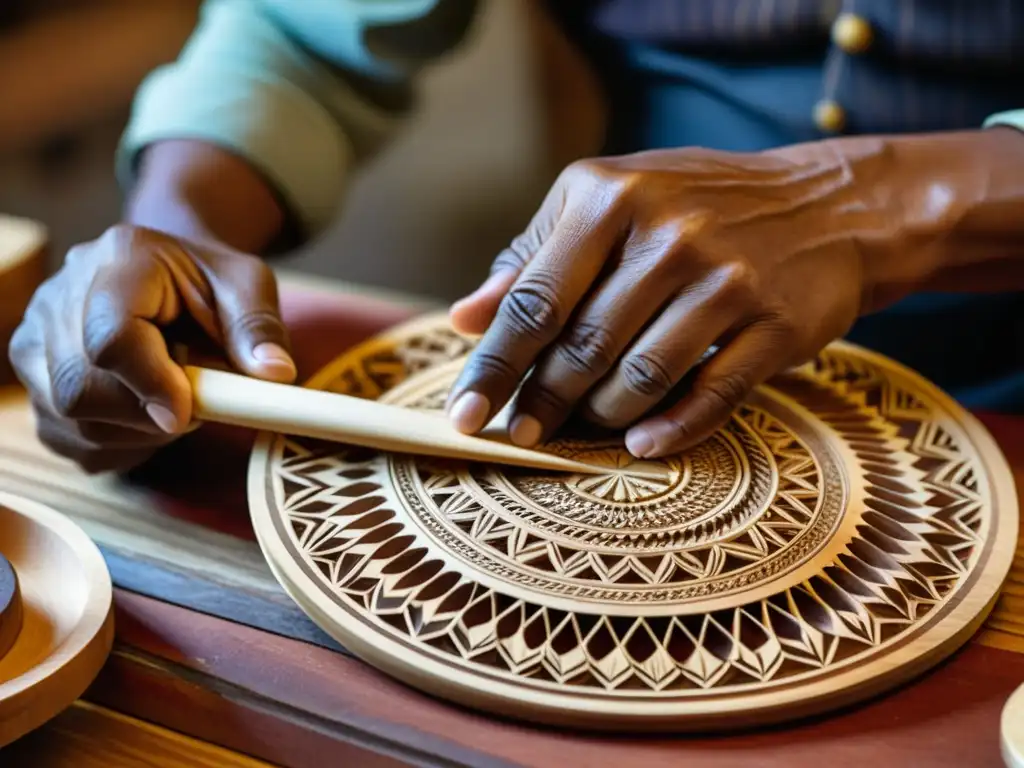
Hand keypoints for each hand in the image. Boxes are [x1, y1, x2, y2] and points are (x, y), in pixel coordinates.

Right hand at [8, 224, 295, 473]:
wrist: (166, 276)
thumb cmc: (208, 282)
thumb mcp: (247, 286)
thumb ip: (259, 327)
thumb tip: (275, 373)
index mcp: (120, 261)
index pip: (111, 337)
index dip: (150, 385)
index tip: (187, 414)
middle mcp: (59, 296)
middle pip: (79, 388)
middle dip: (145, 416)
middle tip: (193, 406)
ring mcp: (36, 339)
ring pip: (69, 421)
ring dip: (133, 433)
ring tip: (171, 402)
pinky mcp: (33, 379)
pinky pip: (67, 440)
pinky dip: (115, 444)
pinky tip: (143, 415)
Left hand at [446, 141, 899, 457]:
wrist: (827, 204)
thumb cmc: (696, 206)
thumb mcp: (609, 203)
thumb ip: (535, 256)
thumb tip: (464, 318)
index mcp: (608, 196)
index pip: (533, 301)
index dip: (493, 367)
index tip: (465, 417)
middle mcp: (666, 233)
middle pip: (582, 347)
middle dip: (543, 402)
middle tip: (524, 434)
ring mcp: (725, 279)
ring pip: (640, 378)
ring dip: (602, 415)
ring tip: (589, 422)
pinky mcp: (774, 323)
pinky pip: (710, 396)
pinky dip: (670, 430)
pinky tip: (641, 445)